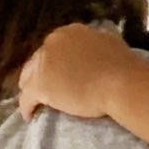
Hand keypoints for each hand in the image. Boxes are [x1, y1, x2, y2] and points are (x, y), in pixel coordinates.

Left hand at [17, 23, 131, 122]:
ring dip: (31, 90)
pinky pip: (26, 98)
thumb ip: (95, 41)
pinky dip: (27, 107)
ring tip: (36, 103)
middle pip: (37, 62)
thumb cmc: (121, 64)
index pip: (53, 49)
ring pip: (27, 78)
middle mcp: (52, 42)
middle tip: (48, 90)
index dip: (55, 63)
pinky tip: (29, 116)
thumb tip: (96, 42)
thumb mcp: (108, 41)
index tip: (60, 75)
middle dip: (41, 75)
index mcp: (68, 32)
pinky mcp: (40, 85)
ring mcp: (44, 63)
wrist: (120, 82)